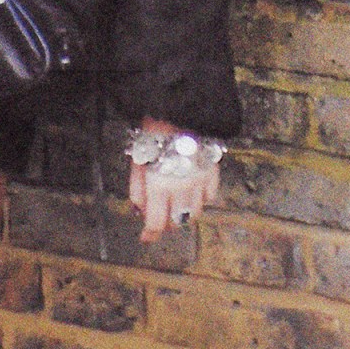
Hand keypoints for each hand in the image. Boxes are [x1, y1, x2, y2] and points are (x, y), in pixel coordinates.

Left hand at [129, 118, 222, 242]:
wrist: (181, 110)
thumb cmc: (155, 133)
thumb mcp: (137, 161)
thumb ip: (137, 189)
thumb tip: (139, 210)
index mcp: (160, 185)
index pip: (156, 222)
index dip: (150, 234)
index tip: (146, 238)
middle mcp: (182, 187)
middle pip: (177, 222)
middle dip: (166, 225)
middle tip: (159, 219)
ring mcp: (200, 181)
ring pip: (195, 213)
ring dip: (183, 215)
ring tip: (174, 207)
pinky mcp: (213, 172)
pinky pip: (210, 196)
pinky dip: (200, 200)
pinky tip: (191, 192)